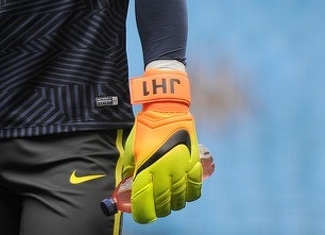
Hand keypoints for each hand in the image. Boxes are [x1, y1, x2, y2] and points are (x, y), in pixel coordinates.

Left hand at [122, 68, 202, 223]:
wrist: (165, 109)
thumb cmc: (144, 129)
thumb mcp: (132, 150)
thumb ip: (132, 170)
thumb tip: (129, 188)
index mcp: (146, 168)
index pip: (144, 203)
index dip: (142, 214)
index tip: (140, 215)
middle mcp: (165, 172)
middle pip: (163, 204)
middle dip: (156, 211)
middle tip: (153, 209)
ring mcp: (181, 169)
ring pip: (179, 200)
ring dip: (172, 205)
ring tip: (167, 202)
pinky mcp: (194, 164)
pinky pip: (195, 189)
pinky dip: (189, 196)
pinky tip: (183, 194)